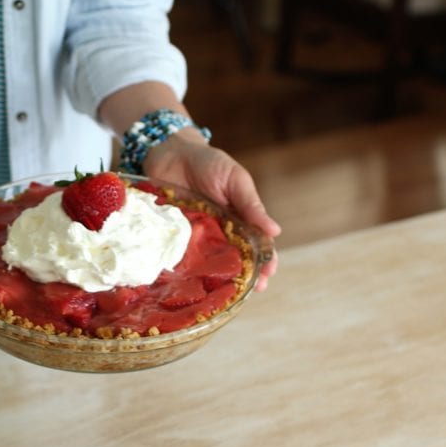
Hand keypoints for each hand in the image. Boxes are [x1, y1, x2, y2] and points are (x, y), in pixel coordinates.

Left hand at [143, 133, 280, 291]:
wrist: (170, 152)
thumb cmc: (208, 163)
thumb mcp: (236, 180)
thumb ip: (251, 205)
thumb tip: (275, 232)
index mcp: (239, 220)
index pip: (256, 245)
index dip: (264, 261)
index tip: (267, 275)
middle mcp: (219, 233)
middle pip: (234, 261)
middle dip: (243, 277)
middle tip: (249, 291)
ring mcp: (195, 236)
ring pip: (207, 264)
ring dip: (215, 279)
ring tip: (223, 294)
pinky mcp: (173, 235)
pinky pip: (179, 255)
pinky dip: (183, 268)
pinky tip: (186, 282)